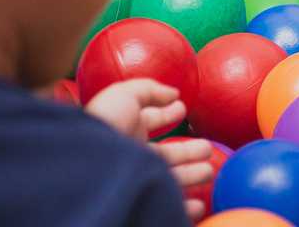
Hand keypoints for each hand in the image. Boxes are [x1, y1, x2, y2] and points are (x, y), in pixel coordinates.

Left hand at [84, 79, 212, 220]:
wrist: (89, 165)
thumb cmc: (105, 125)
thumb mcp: (124, 94)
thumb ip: (150, 90)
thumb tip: (174, 94)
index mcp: (128, 128)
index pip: (151, 121)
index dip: (167, 114)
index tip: (182, 108)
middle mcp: (134, 154)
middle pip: (166, 153)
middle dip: (187, 150)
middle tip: (205, 147)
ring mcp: (140, 177)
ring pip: (172, 178)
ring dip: (192, 175)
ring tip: (209, 170)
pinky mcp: (146, 197)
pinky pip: (168, 204)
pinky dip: (185, 207)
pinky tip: (198, 205)